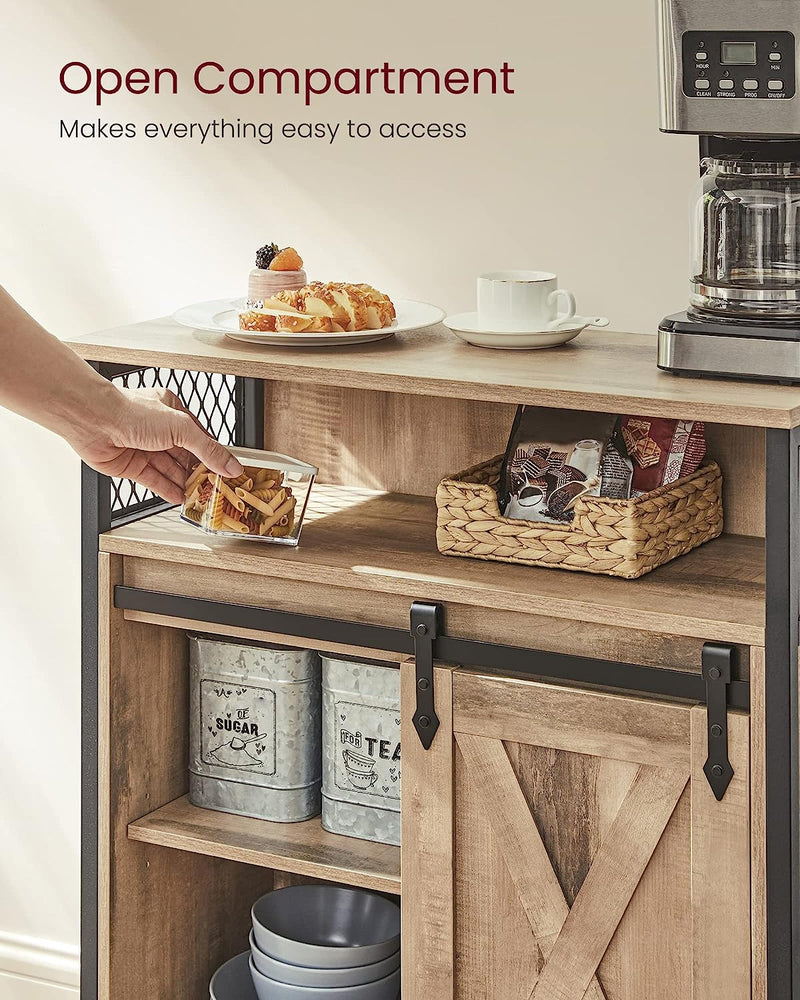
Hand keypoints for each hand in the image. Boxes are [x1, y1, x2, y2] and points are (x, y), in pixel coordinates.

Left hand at [70, 386, 243, 503]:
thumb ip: (208, 449)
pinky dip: (166, 490)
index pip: (199, 438)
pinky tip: (179, 498)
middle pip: (185, 456)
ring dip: (184, 484)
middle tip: (215, 489)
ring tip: (200, 498)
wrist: (93, 420)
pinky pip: (153, 480)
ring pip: (170, 470)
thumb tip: (231, 465)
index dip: (213, 455)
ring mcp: (144, 448)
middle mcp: (158, 430)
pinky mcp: (130, 465)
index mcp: (172, 412)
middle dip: (199, 473)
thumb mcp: (181, 428)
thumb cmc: (131, 412)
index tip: (226, 471)